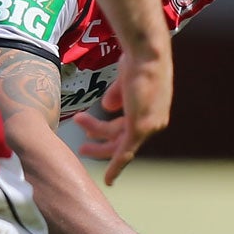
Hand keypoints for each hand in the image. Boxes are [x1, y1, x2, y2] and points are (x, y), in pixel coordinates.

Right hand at [84, 50, 173, 185]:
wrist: (147, 53)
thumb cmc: (138, 59)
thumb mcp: (125, 80)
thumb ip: (117, 96)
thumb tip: (107, 108)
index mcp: (153, 112)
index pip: (129, 129)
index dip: (110, 133)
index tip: (94, 137)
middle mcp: (154, 122)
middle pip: (123, 139)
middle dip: (101, 142)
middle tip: (83, 145)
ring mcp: (149, 126)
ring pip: (117, 140)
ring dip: (96, 134)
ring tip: (78, 122)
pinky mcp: (141, 128)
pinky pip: (125, 153)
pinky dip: (115, 167)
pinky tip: (108, 180)